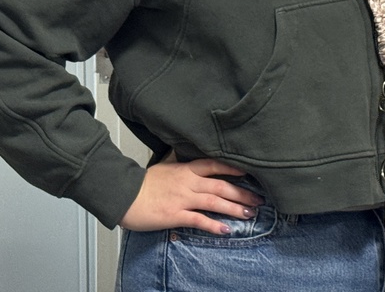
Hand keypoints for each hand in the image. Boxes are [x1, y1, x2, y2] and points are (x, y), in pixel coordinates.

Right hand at [119, 158, 263, 233]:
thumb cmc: (144, 183)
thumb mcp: (166, 166)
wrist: (125, 195)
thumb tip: (190, 154)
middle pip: (221, 185)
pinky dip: (214, 225)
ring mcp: (183, 199)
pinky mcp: (176, 215)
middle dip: (242, 193)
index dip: (234, 168)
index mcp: (186, 169)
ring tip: (249, 214)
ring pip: (215, 201)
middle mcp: (188, 182)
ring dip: (234, 208)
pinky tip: (226, 229)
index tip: (250, 172)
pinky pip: (199, 220)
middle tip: (259, 199)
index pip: (215, 165)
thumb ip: (181, 163)